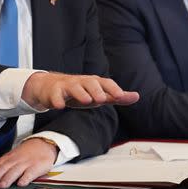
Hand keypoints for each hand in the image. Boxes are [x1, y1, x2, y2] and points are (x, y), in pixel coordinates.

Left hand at [0, 138, 56, 188]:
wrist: (42, 144)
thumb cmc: (21, 155)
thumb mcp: (3, 160)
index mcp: (4, 160)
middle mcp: (13, 161)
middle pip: (2, 169)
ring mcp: (25, 164)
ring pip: (15, 171)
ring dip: (8, 178)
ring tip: (1, 186)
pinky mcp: (36, 167)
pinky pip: (31, 173)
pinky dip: (26, 178)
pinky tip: (21, 183)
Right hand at [21, 72, 138, 109]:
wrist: (51, 87)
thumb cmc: (79, 92)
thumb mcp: (98, 95)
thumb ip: (116, 96)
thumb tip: (136, 96)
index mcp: (94, 83)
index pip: (106, 83)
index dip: (113, 89)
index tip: (121, 96)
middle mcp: (82, 82)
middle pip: (90, 82)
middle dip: (96, 90)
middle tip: (102, 99)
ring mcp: (67, 86)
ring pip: (73, 87)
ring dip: (80, 92)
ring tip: (86, 100)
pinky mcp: (54, 92)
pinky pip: (55, 95)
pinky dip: (57, 99)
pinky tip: (59, 106)